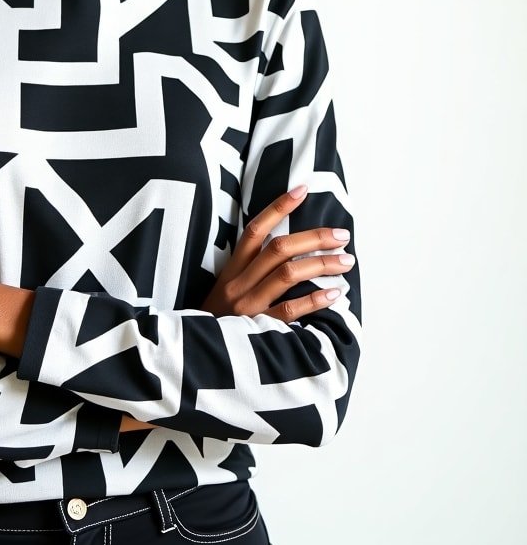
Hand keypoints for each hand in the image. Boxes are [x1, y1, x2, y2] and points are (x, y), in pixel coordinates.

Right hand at [199, 184, 353, 322]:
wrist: (196, 355)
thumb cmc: (219, 320)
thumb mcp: (227, 288)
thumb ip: (251, 270)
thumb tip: (290, 250)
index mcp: (232, 268)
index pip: (255, 229)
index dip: (278, 207)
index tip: (302, 189)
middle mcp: (239, 282)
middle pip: (279, 249)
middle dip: (314, 238)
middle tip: (342, 236)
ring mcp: (248, 305)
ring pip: (288, 275)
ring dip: (322, 264)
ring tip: (346, 261)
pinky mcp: (257, 328)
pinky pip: (290, 310)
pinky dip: (315, 300)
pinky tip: (335, 293)